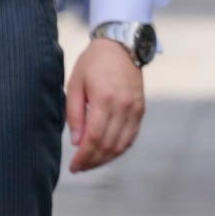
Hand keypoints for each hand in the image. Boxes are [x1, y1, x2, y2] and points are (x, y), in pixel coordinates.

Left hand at [65, 36, 144, 173]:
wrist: (121, 46)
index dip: (84, 156)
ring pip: (122, 144)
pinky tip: (106, 153)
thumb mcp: (75, 84)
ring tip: (90, 163)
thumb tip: (76, 142)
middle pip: (109, 145)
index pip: (95, 138)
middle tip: (79, 168)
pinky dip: (119, 149)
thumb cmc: (92, 63)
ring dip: (106, 158)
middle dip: (93, 161)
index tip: (73, 167)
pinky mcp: (141, 109)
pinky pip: (131, 136)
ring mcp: (135, 109)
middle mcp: (124, 107)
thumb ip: (74, 113)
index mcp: (104, 99)